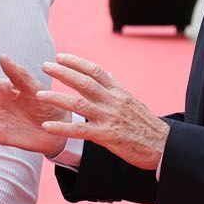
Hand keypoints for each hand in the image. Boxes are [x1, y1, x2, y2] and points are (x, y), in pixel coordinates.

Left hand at [36, 54, 170, 170]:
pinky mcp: (107, 136)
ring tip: (40, 94)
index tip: (61, 56)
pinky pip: (79, 130)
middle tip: (45, 65)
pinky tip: (47, 126)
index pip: (96, 71)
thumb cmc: (148, 126)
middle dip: (62, 72)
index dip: (77, 62)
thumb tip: (107, 74)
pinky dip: (61, 128)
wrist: (164, 146)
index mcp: (119, 92)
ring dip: (56, 97)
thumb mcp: (133, 102)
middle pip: (84, 82)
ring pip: (78, 103)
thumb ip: (117, 89)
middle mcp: (113, 102)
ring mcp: (109, 118)